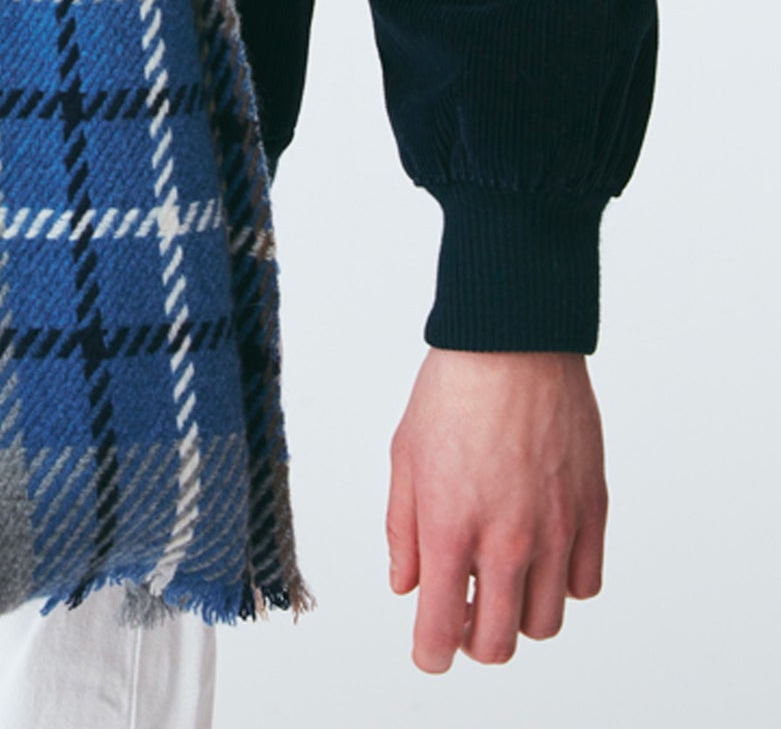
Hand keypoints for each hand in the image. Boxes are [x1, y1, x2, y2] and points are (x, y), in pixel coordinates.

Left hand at [386, 348, 606, 671]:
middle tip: (465, 612)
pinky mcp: (591, 512)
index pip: (442, 632)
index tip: (430, 648)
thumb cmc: (453, 390)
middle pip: (499, 644)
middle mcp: (508, 541)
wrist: (512, 342)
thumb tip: (408, 586)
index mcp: (452, 530)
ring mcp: (556, 530)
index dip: (431, 653)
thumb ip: (404, 531)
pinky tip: (542, 554)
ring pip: (545, 623)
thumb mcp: (405, 458)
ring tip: (503, 579)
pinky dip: (563, 584)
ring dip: (520, 614)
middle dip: (475, 640)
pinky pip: (585, 583)